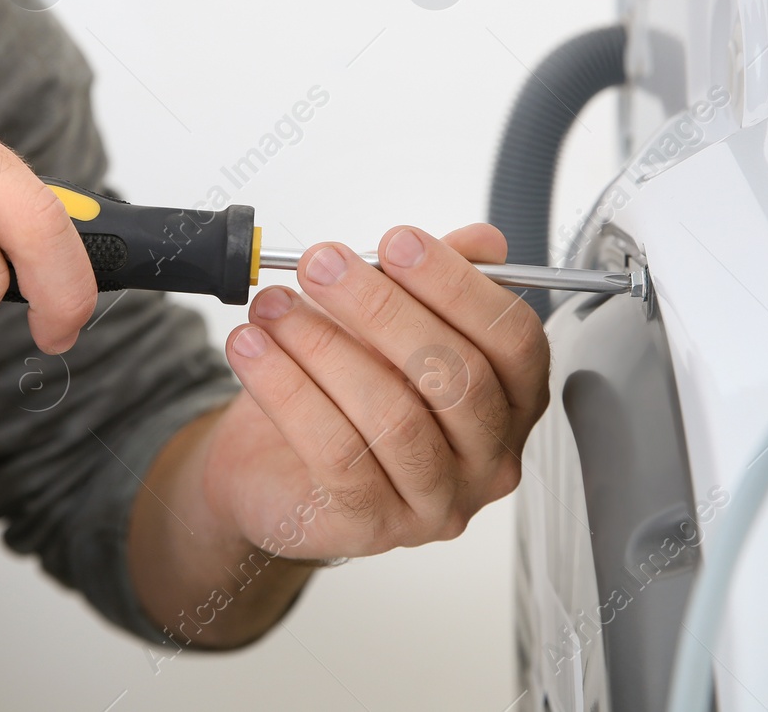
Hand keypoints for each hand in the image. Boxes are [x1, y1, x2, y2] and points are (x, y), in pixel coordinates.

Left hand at [203, 223, 548, 559]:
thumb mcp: (386, 322)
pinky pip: (335, 454)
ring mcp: (435, 501)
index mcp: (511, 400)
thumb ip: (432, 281)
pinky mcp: (373, 527)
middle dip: (380, 308)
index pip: (513, 339)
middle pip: (455, 377)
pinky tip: (254, 351)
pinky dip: (287, 391)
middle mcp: (488, 458)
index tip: (397, 242)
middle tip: (322, 265)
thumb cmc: (342, 390)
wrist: (271, 465)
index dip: (457, 285)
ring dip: (324, 346)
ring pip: (394, 417)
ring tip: (274, 306)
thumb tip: (480, 241)